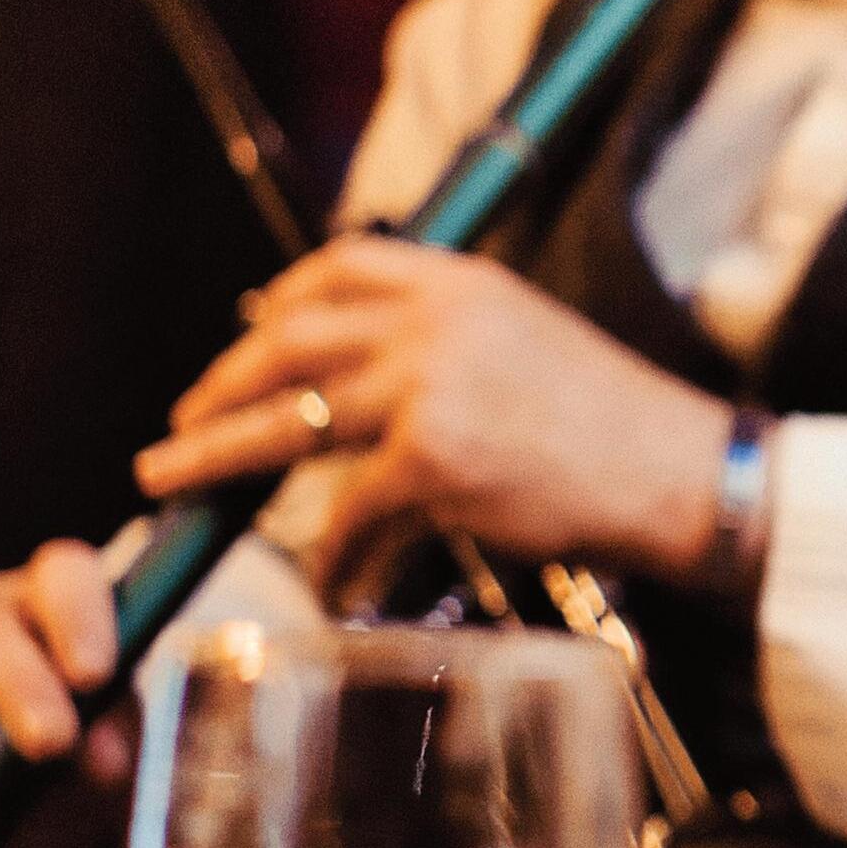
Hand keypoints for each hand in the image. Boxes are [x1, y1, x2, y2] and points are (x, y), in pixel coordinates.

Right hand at [0, 542, 135, 847]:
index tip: (95, 675)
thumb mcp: (105, 730)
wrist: (23, 766)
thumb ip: (110, 737)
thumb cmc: (80, 724)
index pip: (65, 580)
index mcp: (50, 598)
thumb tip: (106, 764)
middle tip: (51, 743)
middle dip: (21, 688)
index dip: (79, 619)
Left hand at [135, 240, 733, 602]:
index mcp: (460, 282)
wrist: (677, 470)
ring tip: (169, 480)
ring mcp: (426, 388)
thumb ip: (453, 338)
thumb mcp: (529, 340)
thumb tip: (374, 373)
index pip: (343, 263)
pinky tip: (330, 583)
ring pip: (291, 421)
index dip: (282, 298)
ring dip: (219, 454)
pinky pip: (349, 514)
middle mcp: (435, 321)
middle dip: (223, 381)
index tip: (251, 326)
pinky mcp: (430, 460)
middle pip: (292, 339)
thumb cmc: (613, 423)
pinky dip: (333, 555)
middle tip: (181, 418)